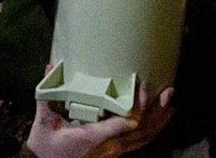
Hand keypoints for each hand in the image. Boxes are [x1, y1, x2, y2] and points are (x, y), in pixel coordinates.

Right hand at [25, 76, 174, 157]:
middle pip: (143, 130)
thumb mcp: (45, 122)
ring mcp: (115, 152)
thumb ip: (49, 95)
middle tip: (169, 91)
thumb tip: (51, 67)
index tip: (142, 83)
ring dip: (160, 121)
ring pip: (144, 139)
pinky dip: (153, 131)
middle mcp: (110, 147)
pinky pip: (140, 143)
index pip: (126, 122)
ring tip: (171, 104)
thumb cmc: (45, 145)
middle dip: (158, 111)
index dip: (138, 103)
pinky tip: (160, 120)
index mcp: (95, 137)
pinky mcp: (115, 153)